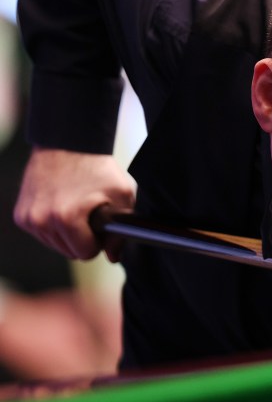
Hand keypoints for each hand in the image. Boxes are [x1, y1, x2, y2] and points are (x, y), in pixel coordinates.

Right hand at [13, 147, 135, 260]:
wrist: (68, 143)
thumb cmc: (98, 168)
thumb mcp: (122, 195)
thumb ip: (121, 232)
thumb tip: (113, 258)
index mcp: (66, 219)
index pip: (86, 253)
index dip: (98, 241)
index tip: (100, 225)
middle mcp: (41, 220)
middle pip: (69, 252)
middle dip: (82, 238)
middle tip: (90, 214)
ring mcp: (27, 218)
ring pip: (54, 244)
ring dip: (67, 233)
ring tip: (76, 207)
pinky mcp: (20, 214)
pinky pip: (42, 234)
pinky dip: (53, 226)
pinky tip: (61, 205)